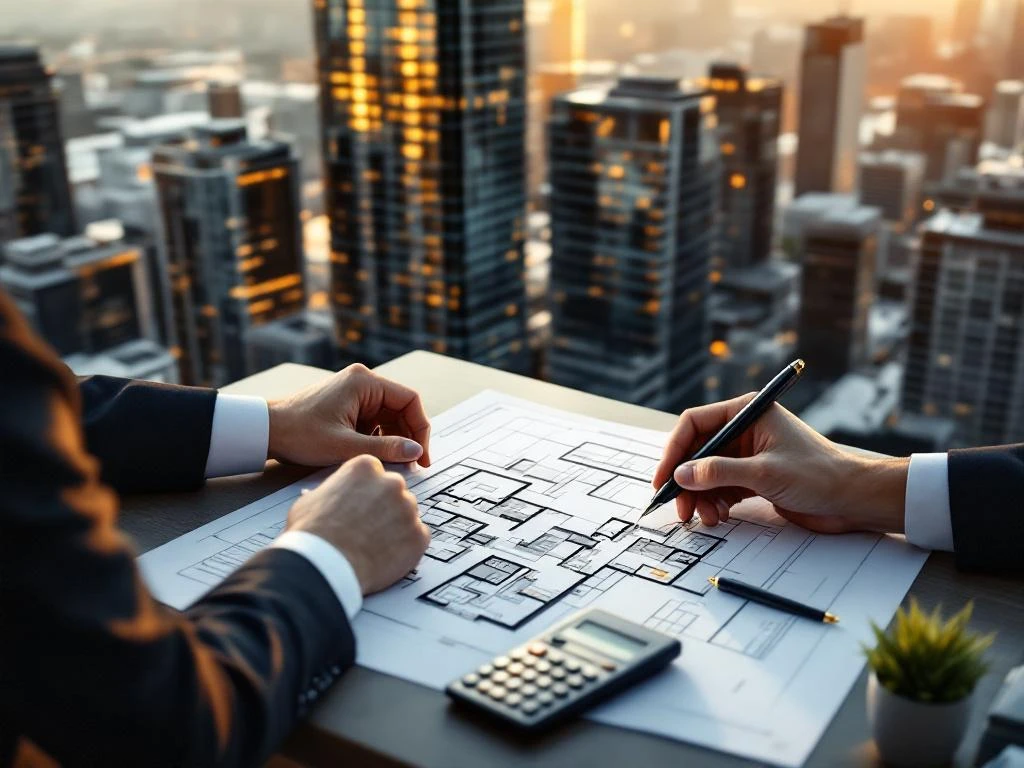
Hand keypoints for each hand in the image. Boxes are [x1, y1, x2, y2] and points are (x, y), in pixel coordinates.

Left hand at [267, 364, 430, 467]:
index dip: (420, 429)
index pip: (410, 400)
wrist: (265, 431)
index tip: (421, 455)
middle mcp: (362, 382)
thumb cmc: (299, 434)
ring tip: (393, 463)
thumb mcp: (345, 447)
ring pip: (389, 417)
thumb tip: (416, 452)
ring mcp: (354, 394)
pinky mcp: (347, 406)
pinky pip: (374, 421)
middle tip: (411, 464)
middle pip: (401, 408)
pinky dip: (379, 439)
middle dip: (408, 436)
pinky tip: (374, 456)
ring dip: (394, 439)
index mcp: (364, 382)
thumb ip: (385, 449)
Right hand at [286, 455, 429, 594]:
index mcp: (365, 468)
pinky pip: (418, 538)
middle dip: (385, 508)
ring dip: (396, 527)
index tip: (361, 505)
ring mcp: (408, 509)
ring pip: (408, 515)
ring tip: (374, 544)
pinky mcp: (419, 536)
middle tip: (368, 527)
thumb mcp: (311, 500)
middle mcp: (392, 483)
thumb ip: (330, 493)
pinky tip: (386, 556)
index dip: (367, 493)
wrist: (324, 563)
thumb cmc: (312, 533)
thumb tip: (326, 498)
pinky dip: (407, 548)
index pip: (376, 474)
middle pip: (395, 492)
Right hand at [652, 393, 908, 534]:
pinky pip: (720, 488)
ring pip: (706, 474)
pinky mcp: (752, 478)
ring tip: (705, 518)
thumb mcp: (764, 473)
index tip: (663, 476)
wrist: (853, 500)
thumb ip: (719, 472)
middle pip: (697, 452)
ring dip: (700, 497)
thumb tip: (682, 475)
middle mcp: (744, 430)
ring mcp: (747, 455)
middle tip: (679, 507)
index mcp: (747, 412)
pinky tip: (718, 517)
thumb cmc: (818, 475)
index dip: (674, 450)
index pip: (695, 423)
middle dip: (686, 480)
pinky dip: (714, 503)